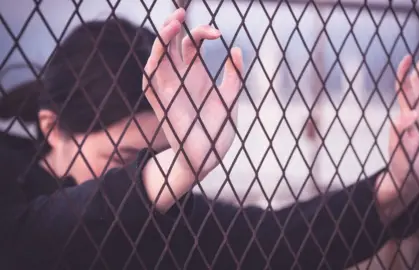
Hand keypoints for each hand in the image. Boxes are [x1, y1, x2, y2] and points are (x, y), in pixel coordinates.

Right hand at [143, 9, 242, 176]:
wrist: (208, 158)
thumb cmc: (217, 129)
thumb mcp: (230, 98)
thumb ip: (234, 75)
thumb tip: (237, 49)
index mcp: (196, 74)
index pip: (192, 43)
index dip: (202, 32)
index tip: (219, 33)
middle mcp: (180, 78)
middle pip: (170, 44)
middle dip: (173, 26)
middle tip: (181, 12)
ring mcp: (169, 89)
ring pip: (158, 58)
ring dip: (162, 41)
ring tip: (172, 24)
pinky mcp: (162, 104)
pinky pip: (150, 82)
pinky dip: (153, 67)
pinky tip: (159, 54)